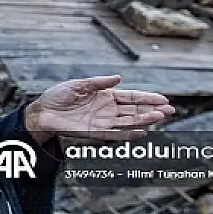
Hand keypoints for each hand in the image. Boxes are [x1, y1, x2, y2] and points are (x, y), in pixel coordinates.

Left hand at [23, 75, 173, 143]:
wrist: (42, 112)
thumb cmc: (59, 96)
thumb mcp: (79, 84)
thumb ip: (99, 82)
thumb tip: (119, 78)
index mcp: (106, 96)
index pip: (131, 97)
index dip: (147, 98)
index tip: (163, 99)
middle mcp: (108, 110)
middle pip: (134, 111)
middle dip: (152, 110)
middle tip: (170, 110)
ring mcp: (102, 122)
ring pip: (128, 122)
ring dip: (144, 120)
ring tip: (160, 117)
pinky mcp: (94, 132)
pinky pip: (114, 135)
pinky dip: (127, 135)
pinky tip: (141, 133)